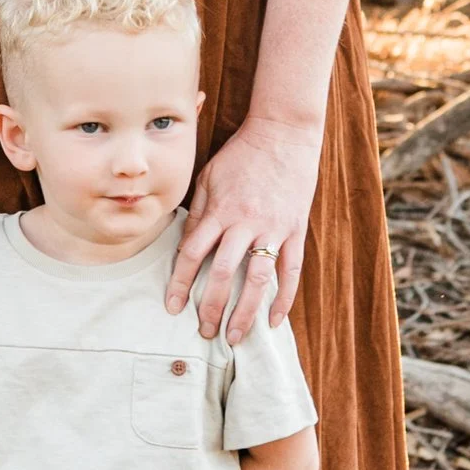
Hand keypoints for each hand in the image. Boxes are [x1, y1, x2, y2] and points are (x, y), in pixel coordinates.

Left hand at [166, 111, 321, 341]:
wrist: (283, 133)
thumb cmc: (241, 155)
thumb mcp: (208, 178)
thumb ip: (197, 213)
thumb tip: (185, 245)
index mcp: (220, 210)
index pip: (193, 254)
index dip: (180, 283)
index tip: (173, 307)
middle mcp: (245, 223)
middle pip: (224, 274)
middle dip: (212, 307)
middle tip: (204, 331)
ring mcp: (274, 228)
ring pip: (258, 280)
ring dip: (245, 312)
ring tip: (235, 336)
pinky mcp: (297, 230)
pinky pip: (291, 271)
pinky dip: (284, 298)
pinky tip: (275, 321)